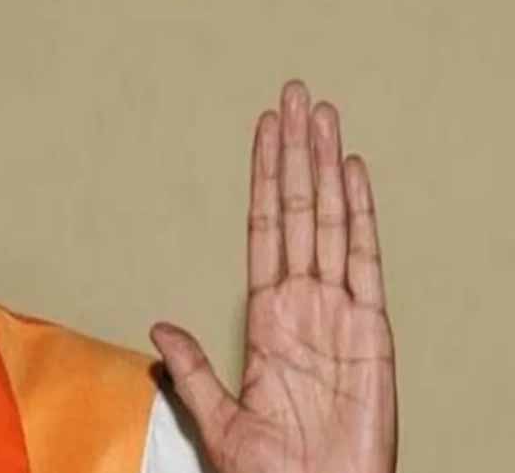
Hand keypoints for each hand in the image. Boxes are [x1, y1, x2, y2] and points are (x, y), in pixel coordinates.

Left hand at [151, 81, 396, 472]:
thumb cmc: (273, 470)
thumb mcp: (218, 415)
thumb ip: (192, 368)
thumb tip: (160, 325)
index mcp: (266, 316)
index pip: (263, 228)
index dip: (262, 177)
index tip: (263, 132)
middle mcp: (303, 301)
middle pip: (296, 209)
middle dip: (293, 153)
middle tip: (293, 97)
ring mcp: (338, 309)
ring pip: (329, 220)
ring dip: (323, 166)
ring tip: (320, 115)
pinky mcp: (371, 329)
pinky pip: (365, 260)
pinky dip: (359, 213)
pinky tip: (352, 172)